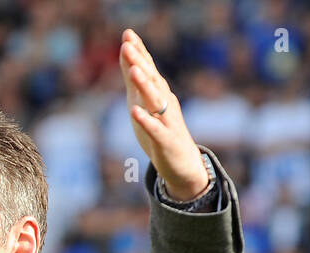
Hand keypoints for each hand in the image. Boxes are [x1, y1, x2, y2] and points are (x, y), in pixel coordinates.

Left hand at [119, 28, 208, 200]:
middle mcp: (165, 102)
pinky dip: (145, 119)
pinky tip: (135, 112)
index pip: (148, 68)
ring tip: (133, 70)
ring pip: (155, 100)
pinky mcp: (166, 140)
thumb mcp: (143, 103)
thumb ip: (135, 81)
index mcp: (159, 93)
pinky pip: (155, 129)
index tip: (127, 33)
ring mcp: (167, 120)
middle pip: (151, 79)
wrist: (182, 163)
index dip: (138, 51)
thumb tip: (126, 55)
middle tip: (127, 45)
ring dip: (144, 85)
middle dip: (139, 62)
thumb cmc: (160, 130)